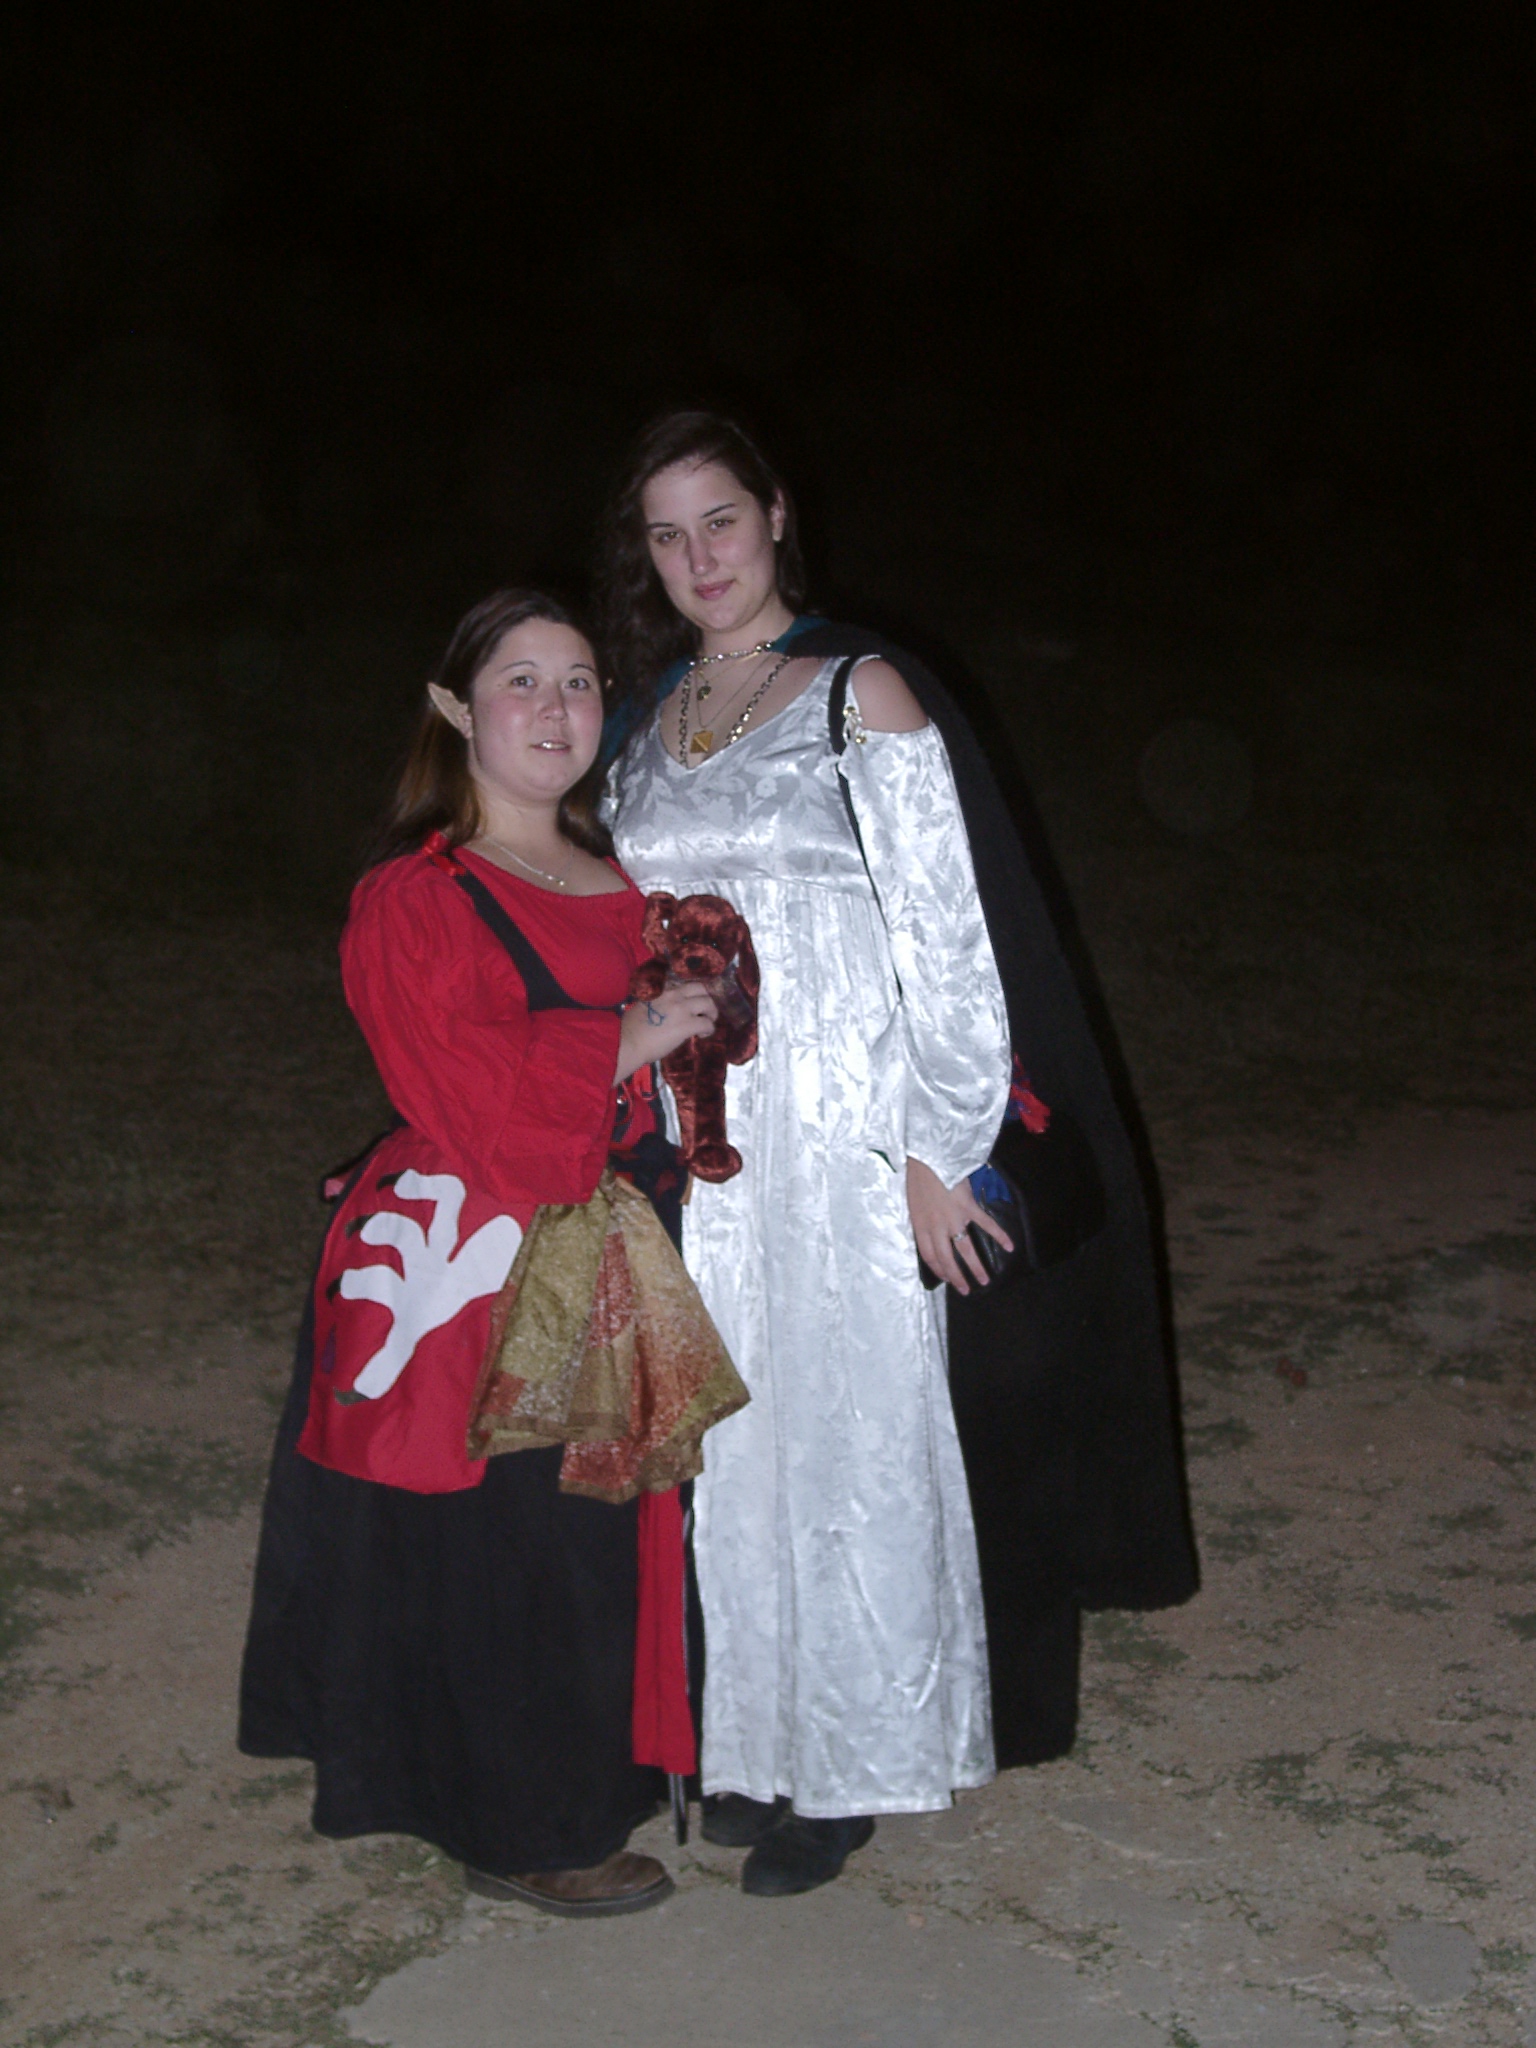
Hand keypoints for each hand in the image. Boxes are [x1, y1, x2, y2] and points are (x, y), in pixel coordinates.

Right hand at [615, 980, 717, 1082]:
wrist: (628, 1041)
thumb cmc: (630, 1028)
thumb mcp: (643, 1005)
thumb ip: (657, 1002)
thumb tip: (665, 1010)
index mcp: (662, 989)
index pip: (683, 982)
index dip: (692, 991)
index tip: (693, 998)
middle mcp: (674, 994)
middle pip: (701, 987)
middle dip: (707, 997)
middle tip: (706, 1010)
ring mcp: (682, 1008)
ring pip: (709, 1003)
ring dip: (712, 1013)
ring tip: (708, 1022)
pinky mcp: (688, 1024)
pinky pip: (707, 1023)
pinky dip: (709, 1029)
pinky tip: (703, 1035)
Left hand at [906, 1157, 1012, 1296]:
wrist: (928, 1159)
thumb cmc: (917, 1179)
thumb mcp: (913, 1205)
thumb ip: (922, 1222)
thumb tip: (932, 1235)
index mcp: (921, 1227)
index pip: (930, 1257)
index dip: (939, 1270)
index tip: (946, 1279)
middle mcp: (937, 1228)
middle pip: (947, 1260)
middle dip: (957, 1278)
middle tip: (966, 1290)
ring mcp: (954, 1218)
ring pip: (965, 1249)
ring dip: (976, 1266)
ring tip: (985, 1280)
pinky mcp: (968, 1206)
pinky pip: (985, 1224)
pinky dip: (998, 1235)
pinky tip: (1009, 1246)